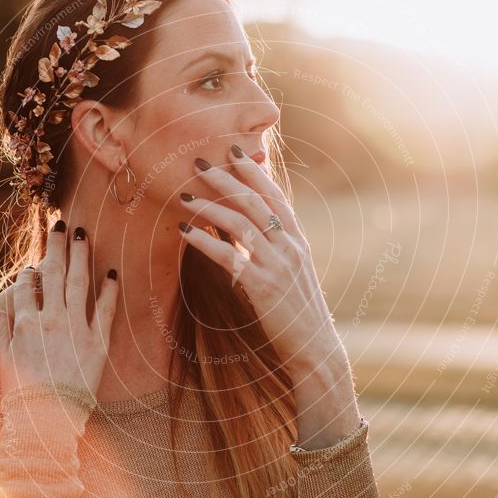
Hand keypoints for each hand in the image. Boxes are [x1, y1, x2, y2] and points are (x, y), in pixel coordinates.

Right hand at [0, 221, 117, 398]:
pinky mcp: (98, 342)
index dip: (29, 273)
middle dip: (56, 246)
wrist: (47, 420)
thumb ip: (1, 333)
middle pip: (52, 274)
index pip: (25, 287)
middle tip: (61, 224)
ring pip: (78, 283)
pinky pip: (104, 309)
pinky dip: (108, 289)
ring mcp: (75, 329)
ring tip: (83, 235)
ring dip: (81, 256)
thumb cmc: (22, 395)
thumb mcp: (4, 362)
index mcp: (25, 324)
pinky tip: (112, 273)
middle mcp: (50, 320)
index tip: (34, 265)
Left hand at [178, 145, 341, 376]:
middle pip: (255, 201)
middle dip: (226, 179)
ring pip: (241, 223)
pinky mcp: (263, 287)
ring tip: (183, 196)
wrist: (314, 346)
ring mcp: (278, 265)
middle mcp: (290, 246)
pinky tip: (185, 232)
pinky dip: (205, 241)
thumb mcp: (292, 271)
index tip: (233, 151)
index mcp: (298, 239)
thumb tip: (248, 228)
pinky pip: (229, 257)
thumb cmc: (297, 310)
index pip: (275, 195)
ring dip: (209, 206)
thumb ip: (274, 247)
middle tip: (199, 163)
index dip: (254, 171)